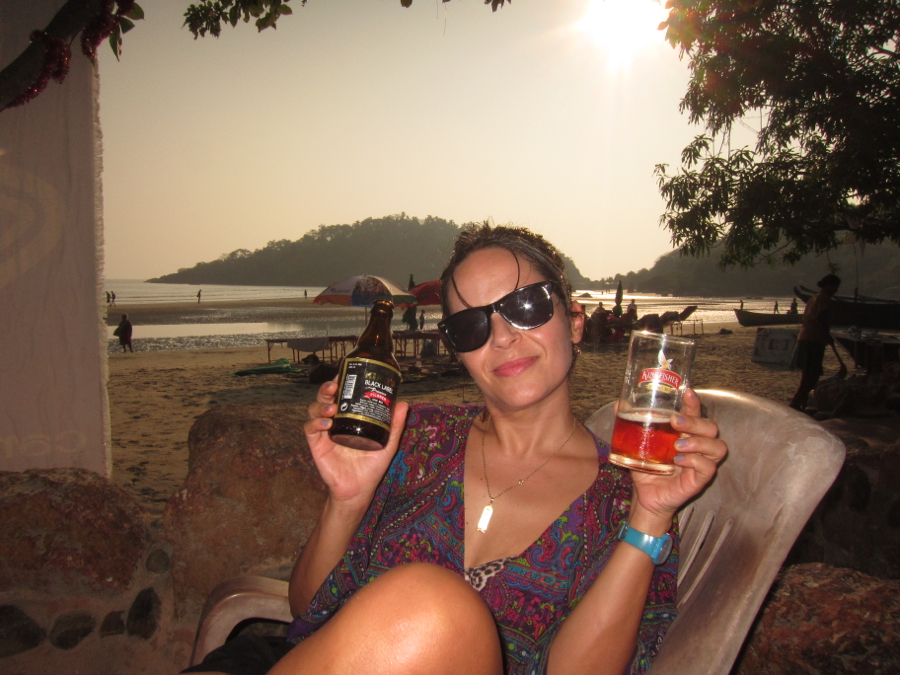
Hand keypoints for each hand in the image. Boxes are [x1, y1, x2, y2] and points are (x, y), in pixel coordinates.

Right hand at [304, 379, 409, 511]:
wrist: (359, 489)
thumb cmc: (371, 466)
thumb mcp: (387, 444)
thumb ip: (395, 426)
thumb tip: (404, 404)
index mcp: (350, 417)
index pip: (342, 394)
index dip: (341, 382)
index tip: (345, 373)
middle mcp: (334, 421)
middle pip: (325, 398)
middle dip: (327, 389)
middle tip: (335, 385)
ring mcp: (323, 432)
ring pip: (314, 410)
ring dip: (321, 405)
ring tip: (332, 408)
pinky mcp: (316, 445)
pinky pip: (310, 429)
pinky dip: (316, 423)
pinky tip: (327, 425)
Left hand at [627, 388, 726, 532]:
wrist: (645, 495)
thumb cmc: (646, 466)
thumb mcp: (636, 444)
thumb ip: (630, 425)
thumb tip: (618, 405)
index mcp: (685, 432)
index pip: (696, 413)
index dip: (694, 403)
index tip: (687, 393)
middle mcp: (697, 445)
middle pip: (711, 427)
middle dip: (695, 421)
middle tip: (675, 421)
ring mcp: (701, 462)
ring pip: (717, 446)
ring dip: (698, 442)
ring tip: (678, 445)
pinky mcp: (700, 479)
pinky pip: (709, 467)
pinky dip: (695, 461)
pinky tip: (679, 461)